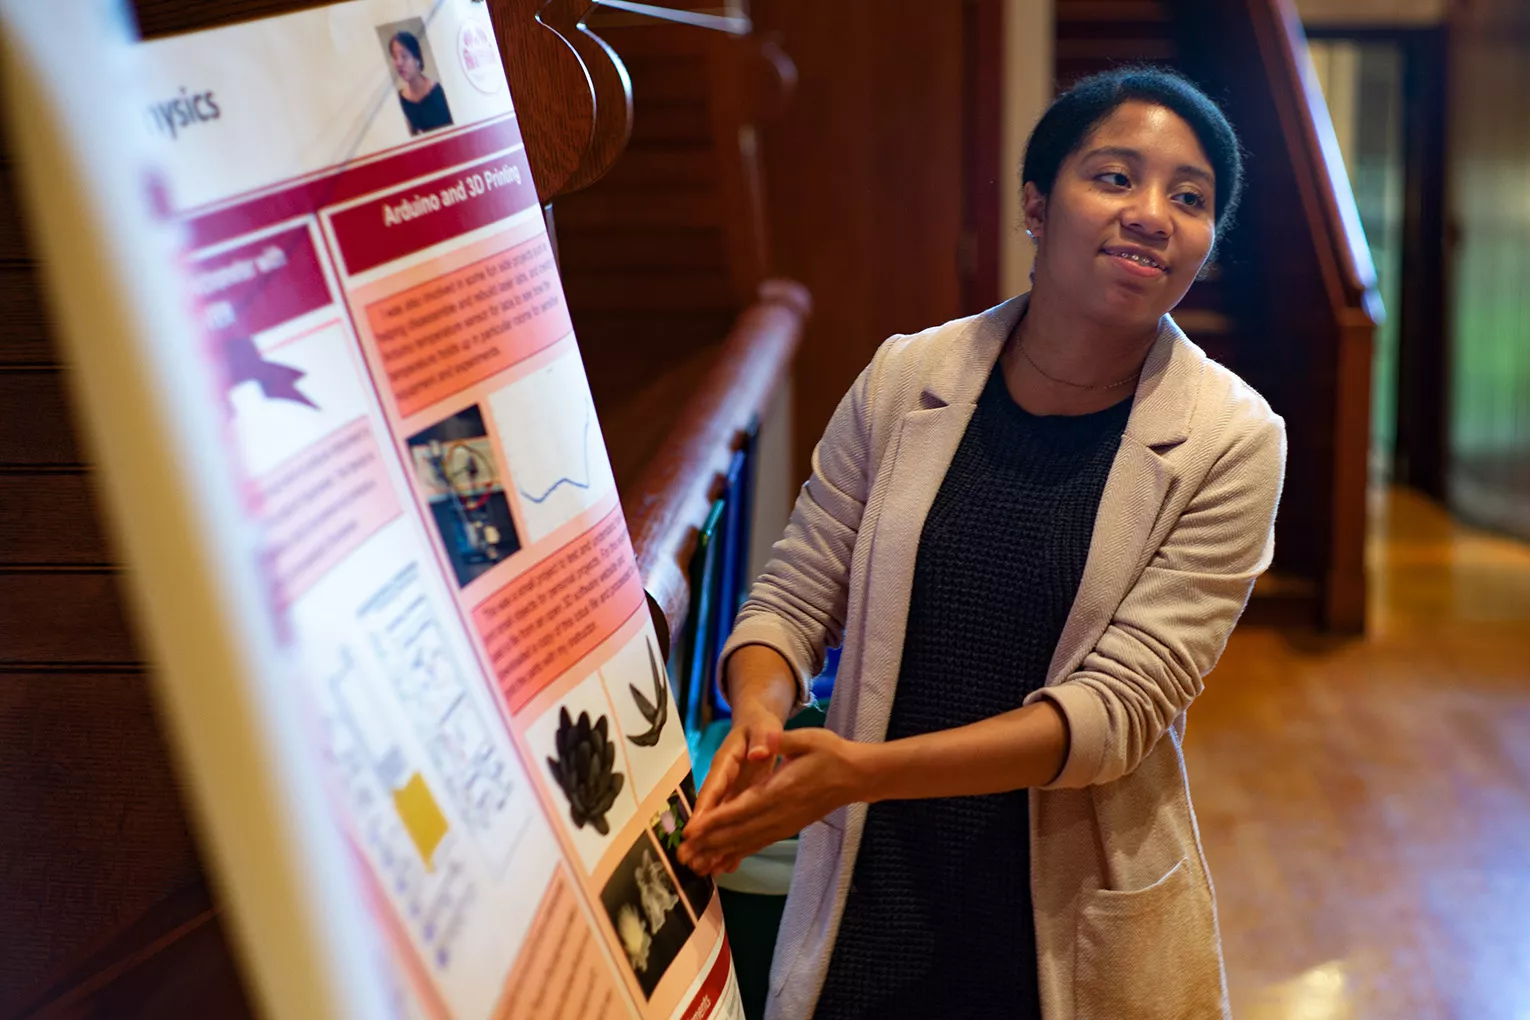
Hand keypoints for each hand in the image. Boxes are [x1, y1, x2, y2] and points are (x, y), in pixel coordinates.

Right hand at [676, 706, 782, 871]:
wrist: (757, 726)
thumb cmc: (760, 726)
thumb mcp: (763, 728)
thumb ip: (762, 740)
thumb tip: (758, 753)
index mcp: (725, 762)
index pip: (713, 787)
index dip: (703, 809)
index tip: (692, 830)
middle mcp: (722, 780)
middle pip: (709, 810)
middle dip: (700, 835)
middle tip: (686, 859)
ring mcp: (729, 792)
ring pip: (719, 822)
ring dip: (712, 845)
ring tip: (701, 870)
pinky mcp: (738, 800)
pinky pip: (732, 823)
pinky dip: (730, 843)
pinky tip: (726, 865)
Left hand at [680, 728, 868, 874]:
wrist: (856, 777)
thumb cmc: (830, 753)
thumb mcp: (808, 738)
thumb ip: (781, 742)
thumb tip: (763, 744)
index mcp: (781, 789)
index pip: (742, 808)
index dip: (716, 821)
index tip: (693, 830)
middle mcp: (780, 812)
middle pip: (739, 831)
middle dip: (709, 843)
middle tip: (682, 855)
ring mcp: (784, 824)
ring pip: (747, 842)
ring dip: (720, 853)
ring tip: (696, 864)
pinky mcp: (788, 828)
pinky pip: (759, 843)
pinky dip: (739, 853)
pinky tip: (723, 862)